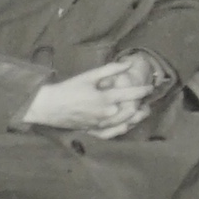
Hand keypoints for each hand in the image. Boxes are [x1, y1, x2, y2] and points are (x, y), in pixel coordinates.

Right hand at [20, 64, 154, 135]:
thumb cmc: (68, 89)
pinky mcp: (93, 131)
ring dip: (136, 117)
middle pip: (131, 111)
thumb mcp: (89, 76)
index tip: (150, 87)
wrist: (48, 106)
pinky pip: (112, 134)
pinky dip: (122, 130)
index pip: (132, 95)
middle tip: (146, 100)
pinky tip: (127, 125)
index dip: (143, 90)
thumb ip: (110, 70)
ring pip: (125, 123)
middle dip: (141, 104)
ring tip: (142, 111)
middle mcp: (106, 114)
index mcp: (106, 98)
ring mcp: (100, 125)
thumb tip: (129, 64)